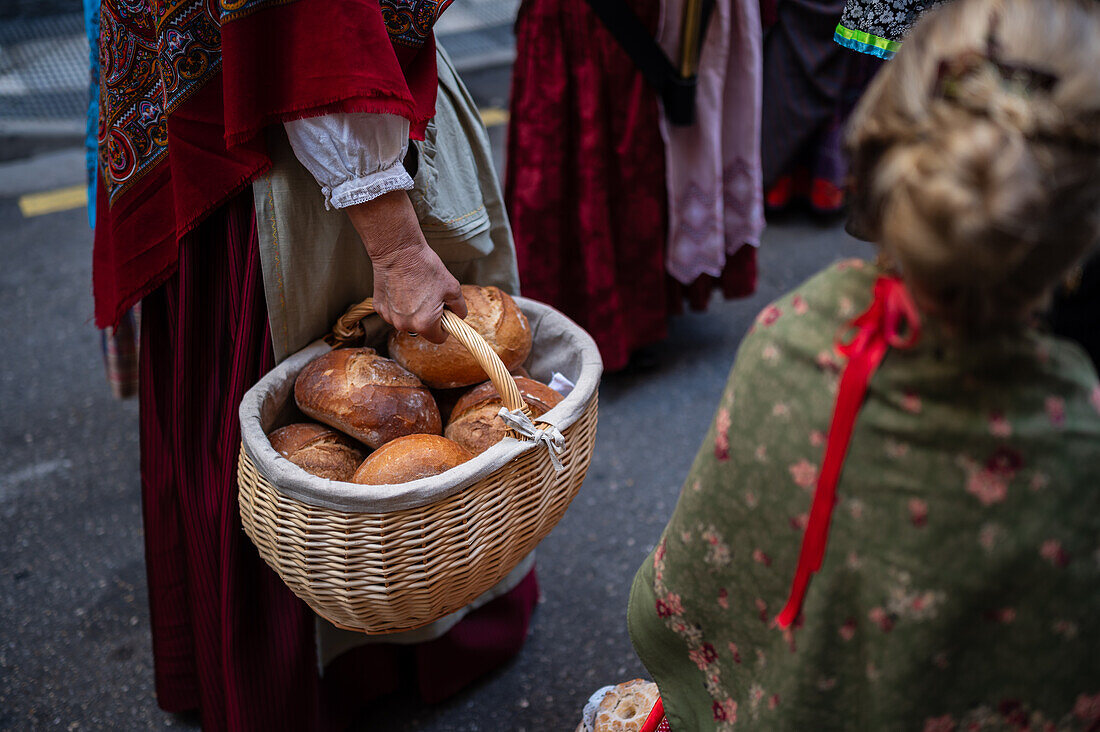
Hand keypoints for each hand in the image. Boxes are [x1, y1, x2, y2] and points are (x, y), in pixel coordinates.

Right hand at [346, 191, 466, 342]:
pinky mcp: (379, 308)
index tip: (445, 315)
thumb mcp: (453, 288)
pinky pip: (395, 313)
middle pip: (423, 330)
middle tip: (431, 297)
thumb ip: (460, 308)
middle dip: (429, 318)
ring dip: (413, 312)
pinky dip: (400, 305)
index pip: (439, 339)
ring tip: (416, 290)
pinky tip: (402, 289)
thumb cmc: (426, 268)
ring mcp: (390, 317)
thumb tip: (459, 316)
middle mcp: (405, 325)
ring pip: (407, 322)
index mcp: (425, 324)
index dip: (445, 328)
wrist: (398, 251)